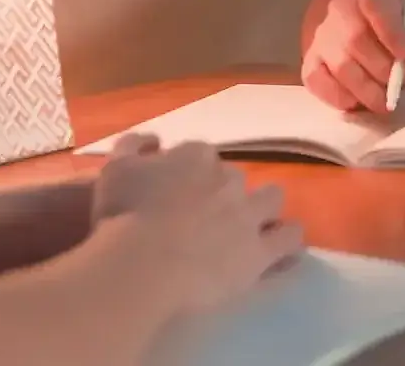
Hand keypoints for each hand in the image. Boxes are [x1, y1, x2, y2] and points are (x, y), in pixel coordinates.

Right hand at [91, 133, 303, 312]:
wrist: (141, 265)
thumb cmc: (121, 216)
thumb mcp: (115, 168)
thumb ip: (134, 145)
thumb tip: (154, 139)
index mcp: (195, 157)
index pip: (201, 155)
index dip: (191, 172)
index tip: (178, 190)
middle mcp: (229, 179)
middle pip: (236, 177)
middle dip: (226, 191)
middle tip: (207, 215)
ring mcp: (249, 215)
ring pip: (272, 199)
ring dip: (264, 208)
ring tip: (252, 227)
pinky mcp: (260, 252)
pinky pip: (289, 239)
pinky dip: (287, 241)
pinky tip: (283, 251)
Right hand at [300, 0, 404, 112]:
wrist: (373, 33)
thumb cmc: (400, 33)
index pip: (375, 5)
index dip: (391, 31)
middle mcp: (339, 11)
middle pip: (356, 40)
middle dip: (382, 69)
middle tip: (397, 84)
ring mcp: (322, 38)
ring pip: (340, 65)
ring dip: (366, 90)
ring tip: (383, 101)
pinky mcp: (311, 63)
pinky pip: (317, 82)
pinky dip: (339, 97)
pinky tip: (357, 102)